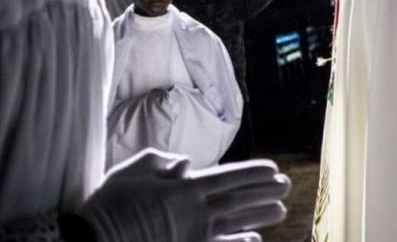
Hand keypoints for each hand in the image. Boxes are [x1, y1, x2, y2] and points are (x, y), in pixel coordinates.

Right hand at [80, 149, 290, 241]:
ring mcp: (195, 236)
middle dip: (266, 192)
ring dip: (262, 216)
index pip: (230, 177)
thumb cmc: (110, 204)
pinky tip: (255, 240)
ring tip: (281, 210)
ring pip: (238, 223)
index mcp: (185, 188)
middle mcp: (196, 212)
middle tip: (287, 186)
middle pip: (241, 199)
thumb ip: (161, 162)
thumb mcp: (133, 171)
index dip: (255, 173)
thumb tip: (186, 164)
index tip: (273, 169)